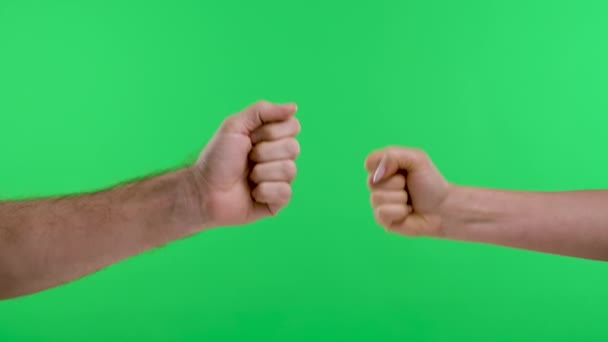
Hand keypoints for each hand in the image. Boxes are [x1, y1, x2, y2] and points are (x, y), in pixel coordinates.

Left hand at [192, 101, 299, 226]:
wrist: (204, 190)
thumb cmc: (216, 159)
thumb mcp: (235, 126)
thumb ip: (263, 110)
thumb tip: (293, 107)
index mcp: (271, 137)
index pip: (293, 126)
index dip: (271, 132)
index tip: (250, 138)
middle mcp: (278, 156)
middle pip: (293, 147)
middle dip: (264, 153)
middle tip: (246, 159)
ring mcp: (279, 179)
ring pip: (289, 170)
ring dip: (261, 173)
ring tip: (247, 177)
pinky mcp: (278, 200)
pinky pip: (285, 192)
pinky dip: (264, 191)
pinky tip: (252, 193)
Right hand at [364, 147, 450, 236]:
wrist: (443, 207)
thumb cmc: (430, 183)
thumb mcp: (417, 159)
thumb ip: (393, 156)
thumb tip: (377, 172)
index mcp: (383, 167)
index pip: (370, 162)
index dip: (385, 165)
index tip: (402, 170)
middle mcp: (377, 185)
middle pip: (372, 181)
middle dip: (397, 183)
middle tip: (408, 186)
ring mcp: (378, 203)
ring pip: (377, 198)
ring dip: (400, 198)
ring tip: (409, 201)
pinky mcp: (382, 219)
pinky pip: (382, 213)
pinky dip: (399, 211)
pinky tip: (407, 212)